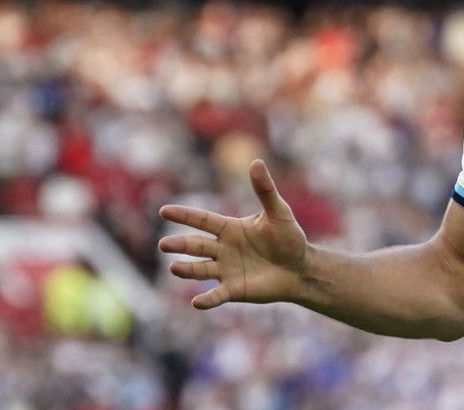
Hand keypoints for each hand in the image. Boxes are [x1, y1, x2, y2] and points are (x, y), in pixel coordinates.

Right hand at [158, 159, 307, 309]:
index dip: (184, 215)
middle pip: (196, 246)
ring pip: (200, 269)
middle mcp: (222, 249)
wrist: (300, 268)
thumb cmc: (289, 238)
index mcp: (229, 228)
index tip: (164, 210)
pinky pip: (217, 295)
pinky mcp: (234, 289)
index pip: (202, 220)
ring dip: (187, 270)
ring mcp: (226, 270)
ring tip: (174, 267)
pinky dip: (207, 299)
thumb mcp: (279, 212)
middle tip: (164, 244)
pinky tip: (196, 302)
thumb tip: (256, 162)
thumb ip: (265, 190)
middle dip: (179, 245)